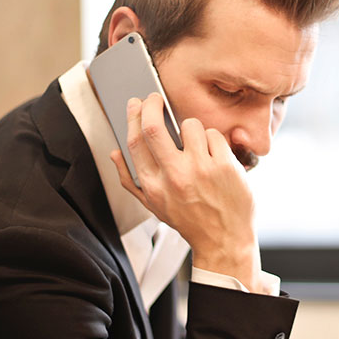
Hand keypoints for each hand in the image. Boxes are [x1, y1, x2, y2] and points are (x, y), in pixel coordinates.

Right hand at [111, 94, 262, 290]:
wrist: (224, 240)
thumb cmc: (189, 221)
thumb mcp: (153, 205)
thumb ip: (130, 179)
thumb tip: (114, 153)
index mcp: (153, 186)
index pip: (135, 142)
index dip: (133, 116)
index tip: (137, 104)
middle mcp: (174, 176)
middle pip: (153, 127)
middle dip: (152, 104)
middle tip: (155, 98)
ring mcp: (200, 170)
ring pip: (190, 125)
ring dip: (192, 128)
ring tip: (196, 145)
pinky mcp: (224, 165)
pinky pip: (214, 134)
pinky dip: (213, 140)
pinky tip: (214, 156)